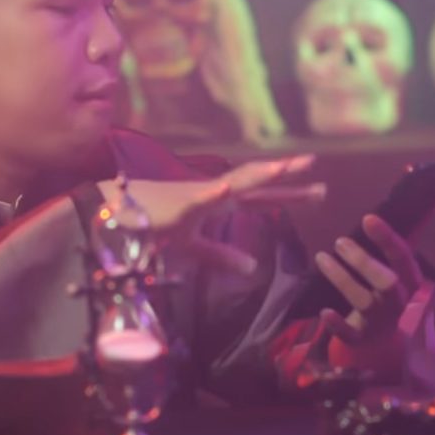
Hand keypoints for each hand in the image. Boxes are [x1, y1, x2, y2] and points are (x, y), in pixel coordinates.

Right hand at [99, 155, 323, 276]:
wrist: (115, 212)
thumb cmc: (152, 225)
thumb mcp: (192, 247)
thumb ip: (221, 255)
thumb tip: (252, 268)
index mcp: (220, 203)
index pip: (261, 198)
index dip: (290, 195)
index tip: (319, 191)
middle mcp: (214, 194)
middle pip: (257, 185)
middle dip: (286, 178)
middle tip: (317, 170)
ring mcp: (197, 195)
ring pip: (233, 183)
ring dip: (257, 175)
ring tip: (284, 166)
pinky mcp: (178, 205)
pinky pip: (199, 199)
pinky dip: (214, 193)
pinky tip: (228, 187)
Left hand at [303, 214, 434, 392]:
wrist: (404, 352)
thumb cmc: (397, 305)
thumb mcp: (402, 282)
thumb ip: (390, 260)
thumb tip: (373, 223)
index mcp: (413, 286)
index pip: (403, 259)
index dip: (387, 239)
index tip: (368, 219)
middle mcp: (400, 304)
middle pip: (386, 282)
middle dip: (363, 261)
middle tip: (340, 241)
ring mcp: (382, 324)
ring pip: (364, 301)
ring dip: (342, 278)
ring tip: (321, 258)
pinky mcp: (364, 340)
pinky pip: (350, 335)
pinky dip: (338, 325)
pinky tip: (325, 312)